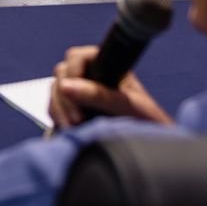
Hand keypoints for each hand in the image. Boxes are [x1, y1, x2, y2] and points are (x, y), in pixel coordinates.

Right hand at [48, 45, 172, 128]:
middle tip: (76, 119)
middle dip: (64, 97)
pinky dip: (57, 117)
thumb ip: (99, 95)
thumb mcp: (126, 107)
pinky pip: (54, 107)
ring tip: (72, 128)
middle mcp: (92, 75)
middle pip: (62, 74)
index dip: (72, 71)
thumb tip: (66, 86)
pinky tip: (68, 129)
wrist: (152, 148)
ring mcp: (81, 92)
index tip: (72, 92)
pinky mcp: (74, 109)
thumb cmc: (146, 123)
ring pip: (55, 90)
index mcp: (107, 64)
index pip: (78, 56)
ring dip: (59, 109)